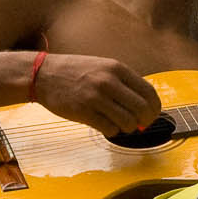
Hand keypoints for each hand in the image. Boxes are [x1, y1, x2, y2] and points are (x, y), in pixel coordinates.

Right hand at [32, 53, 161, 135]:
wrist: (42, 74)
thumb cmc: (74, 72)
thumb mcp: (103, 67)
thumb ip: (123, 82)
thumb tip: (144, 103)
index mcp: (117, 68)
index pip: (149, 92)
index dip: (155, 107)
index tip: (152, 114)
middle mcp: (108, 82)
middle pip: (142, 109)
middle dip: (145, 121)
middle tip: (140, 124)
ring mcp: (95, 98)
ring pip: (128, 122)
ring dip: (128, 128)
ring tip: (121, 124)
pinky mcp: (83, 112)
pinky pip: (110, 129)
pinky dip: (112, 131)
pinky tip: (106, 125)